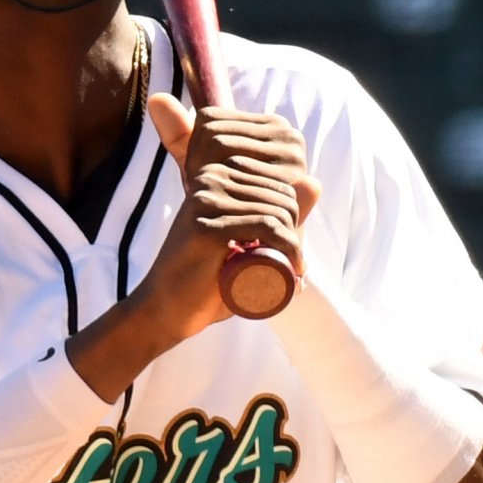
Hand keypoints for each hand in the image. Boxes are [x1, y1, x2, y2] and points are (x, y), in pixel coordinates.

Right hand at [138, 92, 320, 337]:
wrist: (167, 309)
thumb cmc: (209, 276)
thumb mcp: (249, 238)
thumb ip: (278, 211)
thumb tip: (315, 182)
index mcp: (216, 173)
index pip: (281, 184)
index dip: (296, 220)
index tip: (290, 252)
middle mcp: (209, 179)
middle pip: (283, 197)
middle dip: (297, 234)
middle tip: (291, 267)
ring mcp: (206, 200)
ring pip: (278, 213)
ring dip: (295, 246)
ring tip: (291, 273)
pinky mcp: (208, 226)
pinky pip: (267, 227)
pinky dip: (289, 249)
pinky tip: (292, 269)